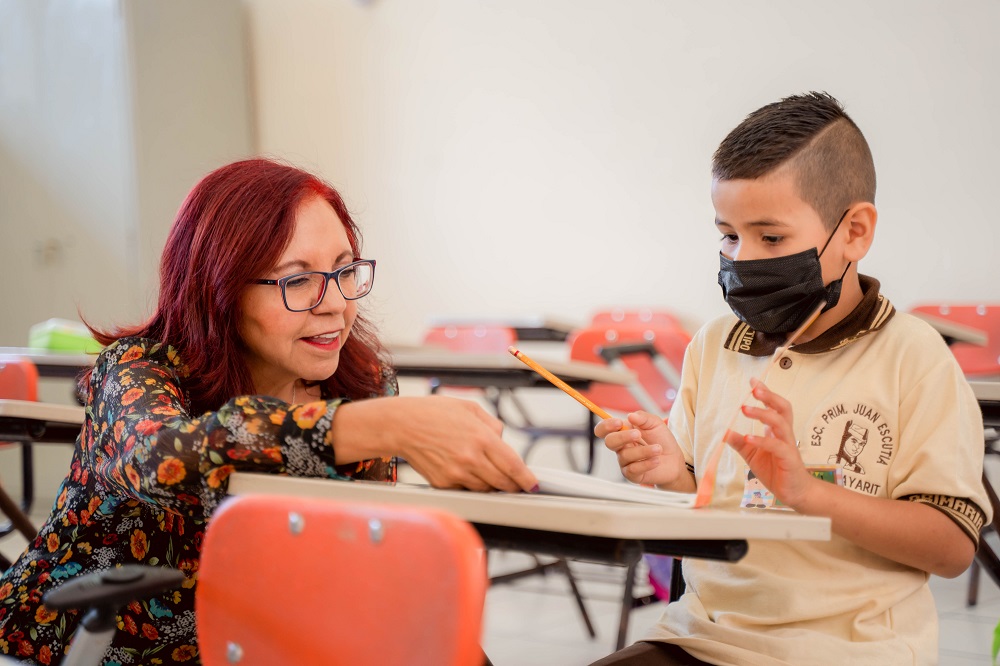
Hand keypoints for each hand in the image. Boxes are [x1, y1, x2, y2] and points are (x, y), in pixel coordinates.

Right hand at [333, 395, 536, 492]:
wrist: (403, 425)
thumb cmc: (434, 413)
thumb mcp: (470, 408)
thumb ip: (492, 425)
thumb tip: (503, 440)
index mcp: (481, 438)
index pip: (513, 466)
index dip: (526, 478)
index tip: (532, 484)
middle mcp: (470, 458)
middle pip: (502, 483)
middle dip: (512, 485)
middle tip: (516, 483)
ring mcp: (456, 474)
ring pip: (485, 489)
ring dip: (492, 484)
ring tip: (487, 471)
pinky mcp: (443, 483)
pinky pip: (466, 489)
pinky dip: (471, 483)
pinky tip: (465, 469)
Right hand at [596, 411, 689, 487]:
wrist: (675, 460)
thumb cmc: (662, 440)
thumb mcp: (655, 424)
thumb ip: (643, 418)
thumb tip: (630, 415)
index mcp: (622, 432)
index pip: (603, 429)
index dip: (606, 425)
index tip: (619, 423)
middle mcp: (620, 447)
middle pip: (609, 442)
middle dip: (623, 437)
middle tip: (638, 434)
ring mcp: (625, 461)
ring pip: (625, 455)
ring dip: (644, 451)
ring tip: (658, 449)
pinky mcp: (632, 474)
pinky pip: (633, 469)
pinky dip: (647, 463)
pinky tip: (656, 460)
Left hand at [724, 378, 815, 508]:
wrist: (795, 493)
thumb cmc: (776, 471)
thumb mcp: (751, 455)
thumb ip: (739, 442)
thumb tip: (724, 431)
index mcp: (776, 431)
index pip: (773, 406)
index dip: (765, 393)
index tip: (753, 381)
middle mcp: (784, 434)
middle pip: (783, 408)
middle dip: (769, 396)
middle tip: (754, 388)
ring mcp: (788, 445)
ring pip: (780, 423)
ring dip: (762, 414)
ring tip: (745, 409)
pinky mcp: (789, 459)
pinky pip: (777, 446)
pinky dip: (762, 441)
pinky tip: (748, 438)